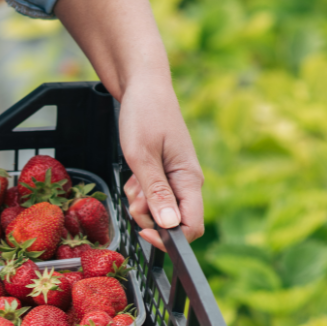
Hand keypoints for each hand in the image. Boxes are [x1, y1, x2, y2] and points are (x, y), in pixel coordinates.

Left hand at [118, 79, 203, 249]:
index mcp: (190, 180)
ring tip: (133, 176)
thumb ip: (156, 192)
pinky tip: (134, 172)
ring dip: (139, 201)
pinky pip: (150, 196)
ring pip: (157, 211)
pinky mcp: (164, 175)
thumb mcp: (142, 156)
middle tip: (134, 193)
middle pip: (171, 222)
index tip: (143, 230)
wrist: (143, 87)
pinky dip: (138, 190)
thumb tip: (170, 226)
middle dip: (147, 216)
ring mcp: (176, 179)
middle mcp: (187, 183)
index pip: (192, 227)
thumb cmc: (144, 115)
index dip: (169, 238)